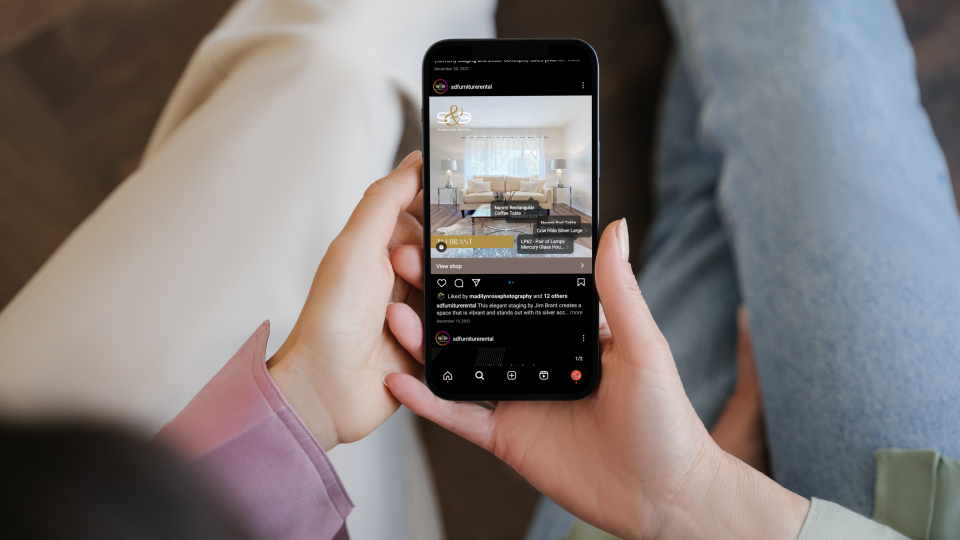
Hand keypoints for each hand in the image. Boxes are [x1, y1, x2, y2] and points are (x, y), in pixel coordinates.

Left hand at [266, 151, 424, 450]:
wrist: (326, 391)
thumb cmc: (331, 320)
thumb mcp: (356, 247)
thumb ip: (385, 199)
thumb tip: (415, 161)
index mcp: (378, 245)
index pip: (424, 212)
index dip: (440, 208)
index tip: (461, 206)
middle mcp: (398, 276)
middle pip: (446, 253)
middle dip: (438, 263)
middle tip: (410, 272)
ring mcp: (414, 311)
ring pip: (453, 293)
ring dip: (429, 305)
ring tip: (395, 315)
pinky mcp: (427, 345)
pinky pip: (452, 332)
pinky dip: (430, 336)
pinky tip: (402, 342)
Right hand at [385, 219, 808, 539]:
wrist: (661, 496)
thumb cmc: (666, 421)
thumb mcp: (643, 347)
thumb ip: (619, 291)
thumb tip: (614, 229)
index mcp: (567, 332)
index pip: (518, 288)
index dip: (485, 263)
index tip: (454, 236)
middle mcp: (537, 358)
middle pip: (479, 321)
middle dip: (440, 294)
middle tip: (409, 265)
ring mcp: (519, 397)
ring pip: (460, 364)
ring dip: (425, 341)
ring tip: (397, 315)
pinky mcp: (507, 437)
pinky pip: (460, 416)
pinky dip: (428, 401)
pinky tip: (400, 381)